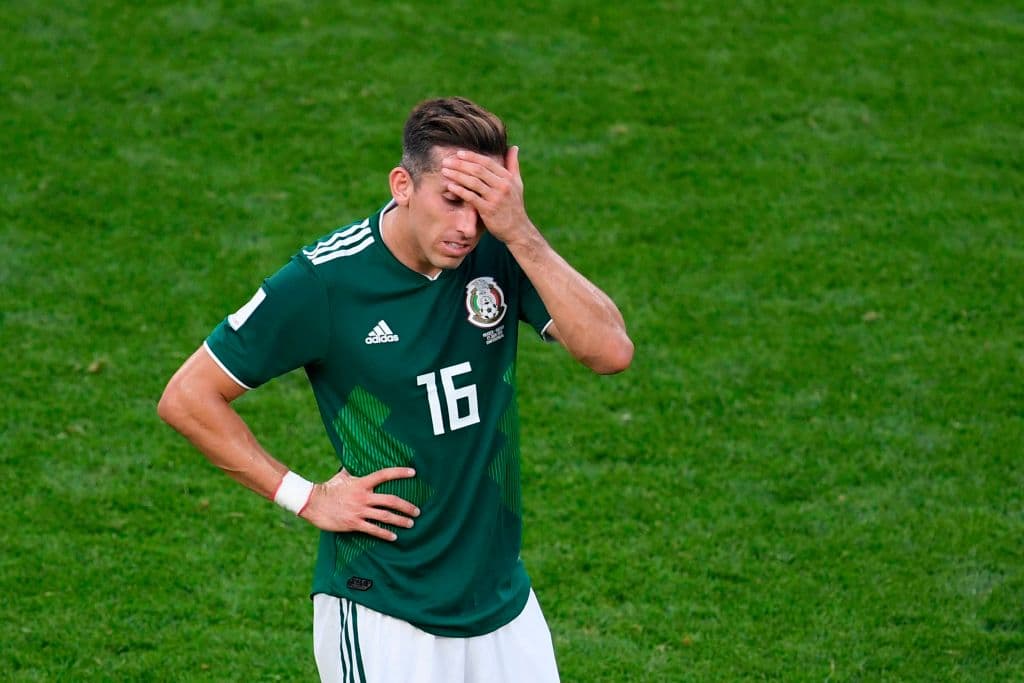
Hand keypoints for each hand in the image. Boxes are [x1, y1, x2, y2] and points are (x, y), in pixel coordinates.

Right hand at [300, 467, 419, 539]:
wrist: (312, 503)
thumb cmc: (327, 488)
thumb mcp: (341, 477)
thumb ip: (351, 471)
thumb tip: (354, 461)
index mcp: (361, 483)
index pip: (384, 475)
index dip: (399, 473)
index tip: (413, 473)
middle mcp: (363, 497)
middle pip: (391, 500)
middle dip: (406, 506)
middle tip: (417, 511)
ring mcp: (359, 511)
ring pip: (385, 516)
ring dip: (400, 520)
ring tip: (411, 523)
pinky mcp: (353, 523)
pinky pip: (373, 529)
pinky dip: (385, 533)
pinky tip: (394, 537)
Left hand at [441, 146, 534, 245]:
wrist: (517, 229)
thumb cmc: (515, 205)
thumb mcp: (518, 183)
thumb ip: (513, 165)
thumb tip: (514, 147)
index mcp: (507, 178)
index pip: (487, 162)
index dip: (472, 156)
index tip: (459, 153)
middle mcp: (502, 186)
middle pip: (478, 170)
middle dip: (460, 164)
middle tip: (446, 161)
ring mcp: (496, 198)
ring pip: (473, 182)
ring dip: (457, 175)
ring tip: (445, 171)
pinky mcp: (489, 210)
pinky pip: (471, 197)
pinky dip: (460, 190)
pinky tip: (450, 186)